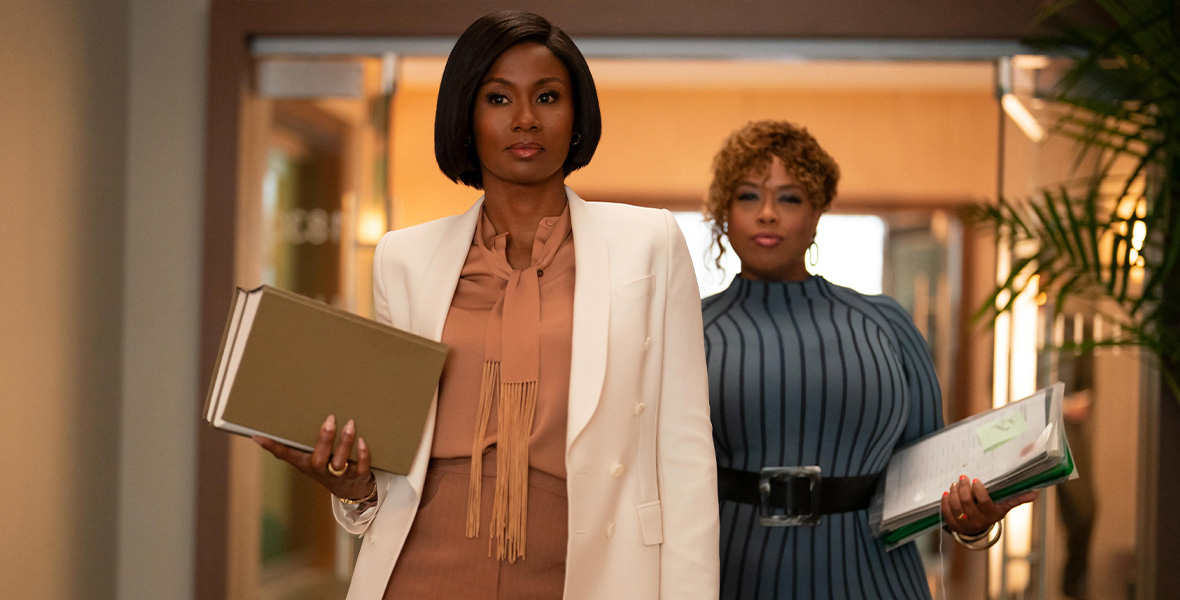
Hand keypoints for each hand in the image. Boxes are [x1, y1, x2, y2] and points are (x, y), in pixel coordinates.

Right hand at [253, 415, 374, 500]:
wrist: (351, 490)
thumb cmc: (326, 467)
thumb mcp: (308, 459)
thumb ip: (294, 446)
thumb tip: (264, 431)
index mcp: (307, 464)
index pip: (287, 456)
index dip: (274, 447)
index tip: (259, 436)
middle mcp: (322, 471)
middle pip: (320, 459)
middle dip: (325, 439)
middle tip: (330, 419)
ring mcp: (341, 475)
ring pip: (341, 462)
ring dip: (346, 442)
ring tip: (350, 424)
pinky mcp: (359, 476)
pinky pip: (362, 466)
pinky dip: (363, 454)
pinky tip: (363, 440)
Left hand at [940, 475, 1037, 535]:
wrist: (979, 529)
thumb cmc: (992, 512)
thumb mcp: (1004, 507)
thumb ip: (1017, 499)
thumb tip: (1035, 494)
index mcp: (991, 515)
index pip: (983, 501)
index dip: (978, 490)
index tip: (976, 480)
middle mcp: (978, 521)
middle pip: (967, 502)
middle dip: (963, 487)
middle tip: (963, 478)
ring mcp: (965, 524)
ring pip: (955, 506)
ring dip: (953, 492)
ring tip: (955, 484)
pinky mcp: (954, 525)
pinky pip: (946, 513)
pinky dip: (945, 502)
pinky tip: (946, 493)